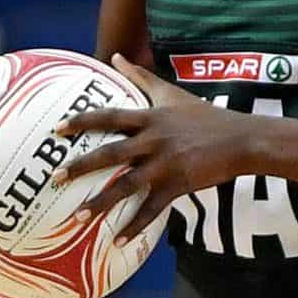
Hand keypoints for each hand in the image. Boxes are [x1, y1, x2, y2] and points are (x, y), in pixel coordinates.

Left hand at [52, 54, 251, 245]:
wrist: (241, 139)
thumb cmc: (205, 116)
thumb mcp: (172, 93)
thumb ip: (141, 75)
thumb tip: (115, 57)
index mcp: (150, 118)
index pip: (109, 117)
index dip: (81, 122)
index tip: (56, 130)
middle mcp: (153, 140)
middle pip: (110, 153)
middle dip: (81, 166)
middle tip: (55, 177)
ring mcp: (166, 164)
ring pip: (127, 185)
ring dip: (101, 202)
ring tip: (78, 217)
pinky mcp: (178, 185)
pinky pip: (152, 209)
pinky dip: (134, 226)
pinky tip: (117, 241)